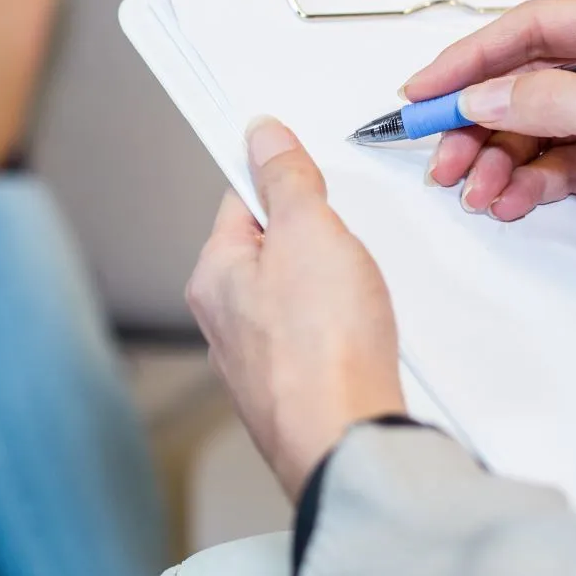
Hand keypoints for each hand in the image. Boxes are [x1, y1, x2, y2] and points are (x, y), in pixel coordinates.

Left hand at [186, 118, 406, 498]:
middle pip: (271, 248)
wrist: (346, 439)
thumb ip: (286, 179)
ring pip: (297, 296)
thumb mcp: (308, 231)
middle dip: (313, 238)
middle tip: (341, 242)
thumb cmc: (320, 349)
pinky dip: (342, 328)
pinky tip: (361, 333)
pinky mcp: (295, 389)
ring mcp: (259, 359)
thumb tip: (262, 136)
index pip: (239, 200)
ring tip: (355, 293)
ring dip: (330, 285)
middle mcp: (225, 320)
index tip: (301, 165)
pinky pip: (318, 338)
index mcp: (214, 275)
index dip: (277, 178)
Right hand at [408, 0, 575, 317]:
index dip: (473, 58)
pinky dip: (523, 182)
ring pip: (530, 126)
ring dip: (495, 158)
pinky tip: (510, 199)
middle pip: (523, 79)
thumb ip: (564, 105)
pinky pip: (550, 163)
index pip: (537, 27)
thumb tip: (489, 94)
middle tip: (440, 153)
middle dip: (476, 118)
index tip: (426, 88)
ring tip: (477, 190)